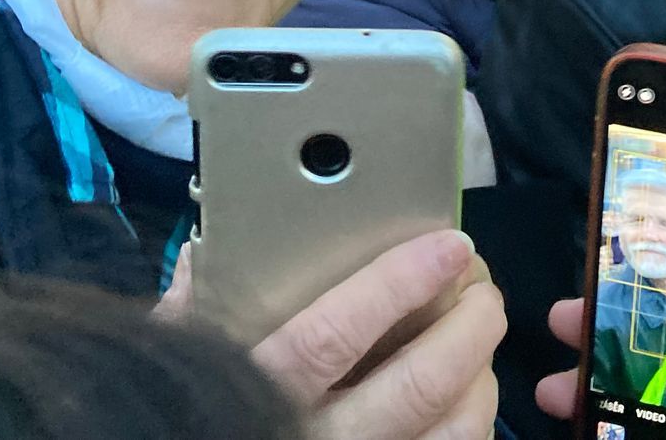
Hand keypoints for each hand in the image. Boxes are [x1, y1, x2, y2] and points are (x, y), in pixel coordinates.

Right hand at [161, 230, 505, 438]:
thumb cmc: (187, 409)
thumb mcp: (182, 359)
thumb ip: (195, 308)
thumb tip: (207, 250)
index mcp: (261, 391)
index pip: (336, 336)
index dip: (402, 285)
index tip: (448, 247)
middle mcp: (317, 439)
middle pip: (419, 386)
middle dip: (468, 328)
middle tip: (483, 288)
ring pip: (449, 433)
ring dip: (479, 379)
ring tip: (480, 340)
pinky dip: (469, 425)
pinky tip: (465, 395)